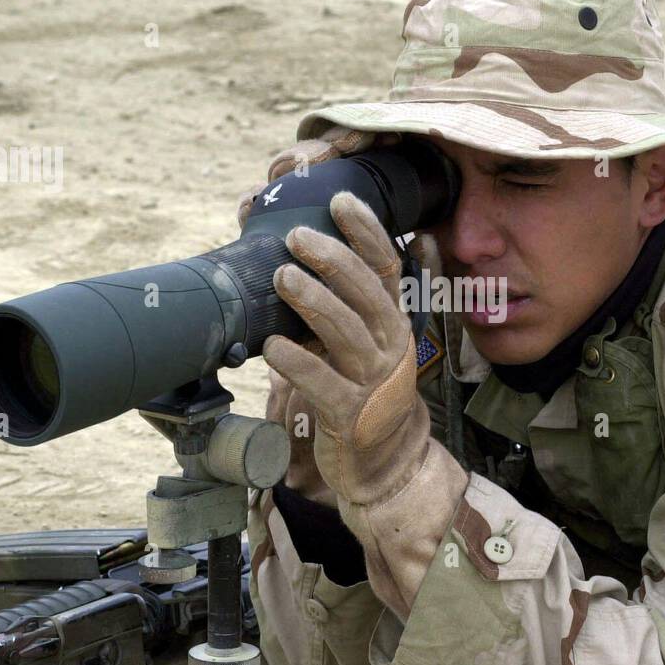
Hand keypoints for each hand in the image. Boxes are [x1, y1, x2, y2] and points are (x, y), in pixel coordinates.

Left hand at [263, 193, 467, 615]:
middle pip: (367, 293)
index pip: (386, 268)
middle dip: (333, 260)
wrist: (387, 465)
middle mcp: (390, 347)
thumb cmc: (364, 396)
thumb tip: (298, 258)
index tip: (340, 200)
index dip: (366, 232)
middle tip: (296, 237)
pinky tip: (272, 348)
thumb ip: (339, 308)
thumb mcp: (362, 347)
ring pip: (347, 333)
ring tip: (282, 277)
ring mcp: (374, 382)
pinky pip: (324, 385)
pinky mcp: (352, 416)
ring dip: (313, 302)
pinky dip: (298, 364)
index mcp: (393, 323)